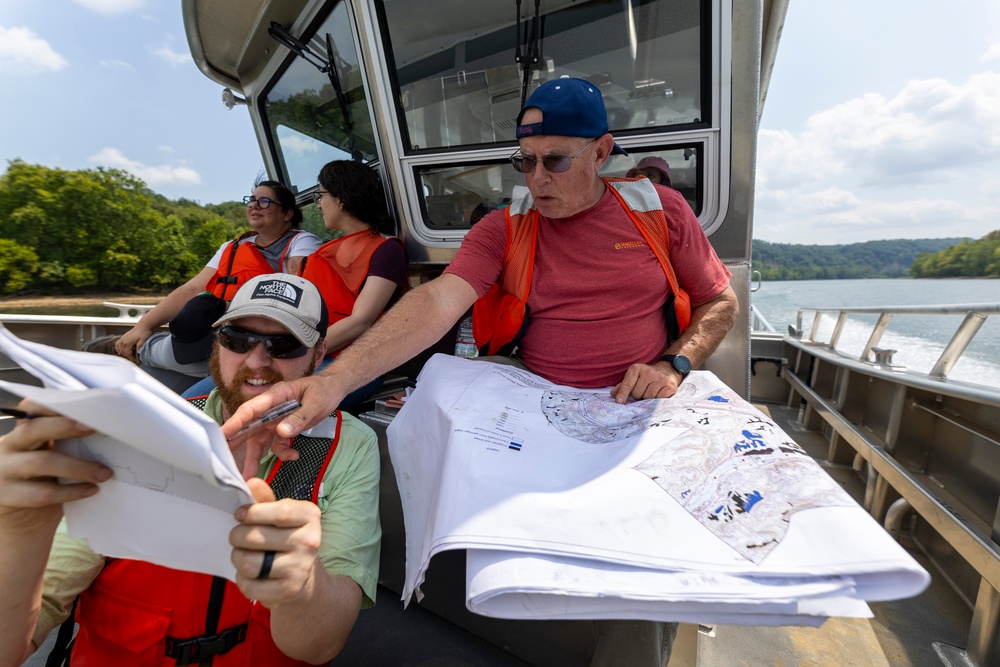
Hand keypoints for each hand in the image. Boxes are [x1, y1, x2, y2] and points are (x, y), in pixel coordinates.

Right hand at [0, 400, 108, 532]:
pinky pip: (42, 493)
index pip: (31, 408)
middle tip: (95, 428)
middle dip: (65, 426)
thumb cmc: (44, 482)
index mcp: (22, 432)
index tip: (84, 405)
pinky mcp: (5, 496)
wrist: (21, 522)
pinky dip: (71, 492)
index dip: (54, 405)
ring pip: (41, 462)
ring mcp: (3, 471)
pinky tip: (91, 490)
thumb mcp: (51, 456)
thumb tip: (106, 428)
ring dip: (79, 467)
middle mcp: (9, 446)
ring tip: (104, 474)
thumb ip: (65, 441)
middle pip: (33, 430)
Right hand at [116, 325, 151, 360]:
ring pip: (119, 348)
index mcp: (128, 342)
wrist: (143, 326)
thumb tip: (138, 353)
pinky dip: (118, 348)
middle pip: (123, 351)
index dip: (131, 357)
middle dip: (127, 356)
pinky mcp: (123, 337)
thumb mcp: (144, 339)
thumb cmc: (144, 332)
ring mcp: (122, 338)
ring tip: (129, 355)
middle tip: (133, 358)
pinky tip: (120, 351)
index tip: (135, 359)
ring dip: (123, 353)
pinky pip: (117, 344)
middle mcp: (123, 340)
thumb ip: (140, 346)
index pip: (127, 353)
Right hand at [222, 375, 344, 468]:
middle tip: (222, 459)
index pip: (251, 410)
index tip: (223, 435)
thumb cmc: (323, 390)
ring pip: (260, 440)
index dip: (236, 423)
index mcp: (275, 396)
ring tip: (248, 476)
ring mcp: (276, 419)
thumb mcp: (315, 402)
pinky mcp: (284, 428)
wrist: (333, 390)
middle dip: (235, 443)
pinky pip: (277, 444)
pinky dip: (283, 452)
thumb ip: (299, 417)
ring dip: (255, 457)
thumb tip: (282, 432)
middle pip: (249, 427)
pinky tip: (294, 456)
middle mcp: (271, 408)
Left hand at [230, 478, 322, 608]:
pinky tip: (252, 574)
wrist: (305, 581)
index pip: (279, 512)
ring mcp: (299, 568)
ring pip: (249, 562)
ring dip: (238, 558)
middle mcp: (309, 542)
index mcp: (310, 517)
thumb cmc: (288, 542)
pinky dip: (243, 579)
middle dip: (237, 536)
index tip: (239, 514)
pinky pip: (249, 584)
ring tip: (243, 555)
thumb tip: (251, 482)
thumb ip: (265, 501)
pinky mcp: (287, 590)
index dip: (253, 512)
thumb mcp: (281, 518)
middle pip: (256, 537)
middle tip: (238, 537)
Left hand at [610, 361, 681, 402]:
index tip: (619, 402)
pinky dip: (657, 399)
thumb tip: (613, 394)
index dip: (623, 394)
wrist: (668, 369)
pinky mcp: (669, 386)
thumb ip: (623, 385)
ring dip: (648, 398)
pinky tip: (659, 393)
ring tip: (651, 391)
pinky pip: (658, 399)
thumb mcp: (634, 377)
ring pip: (648, 397)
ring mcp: (660, 378)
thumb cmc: (647, 376)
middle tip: (643, 391)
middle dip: (638, 396)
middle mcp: (648, 372)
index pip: (627, 384)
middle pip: (637, 394)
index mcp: (636, 369)